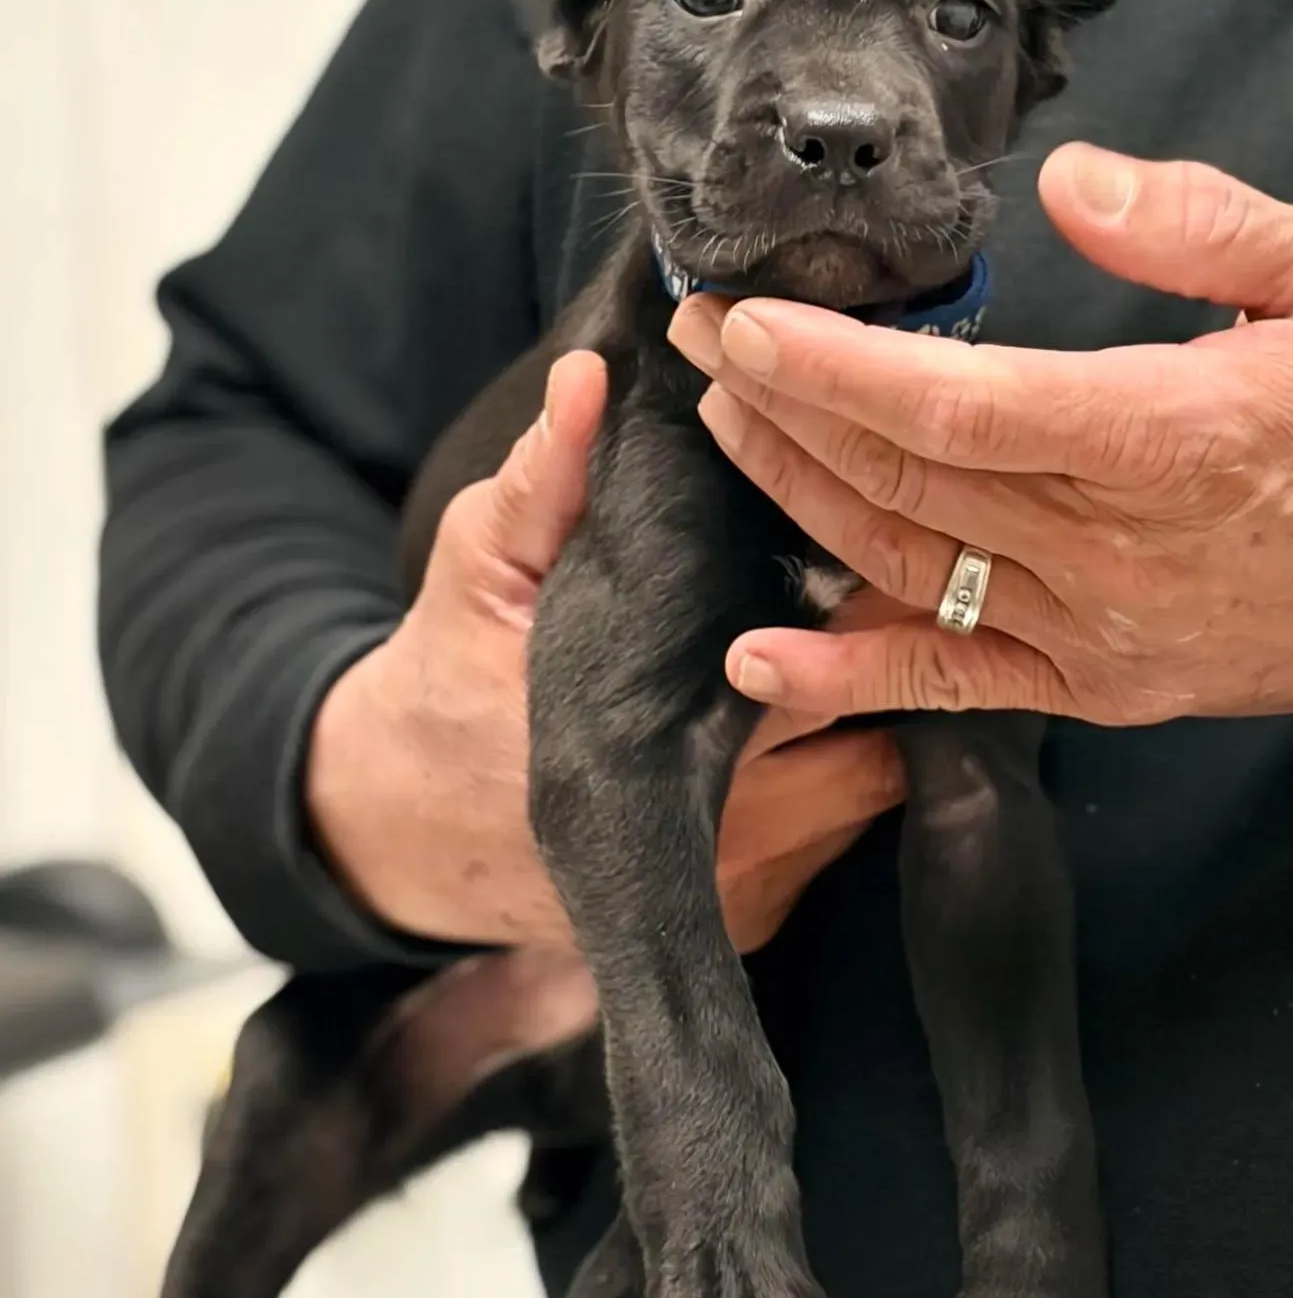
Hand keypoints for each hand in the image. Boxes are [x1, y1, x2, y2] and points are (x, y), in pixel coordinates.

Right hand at [306, 350, 903, 963]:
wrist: (406, 826)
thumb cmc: (448, 676)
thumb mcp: (478, 561)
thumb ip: (543, 479)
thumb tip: (590, 379)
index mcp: (642, 734)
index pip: (805, 661)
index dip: (852, 599)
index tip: (869, 542)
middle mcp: (705, 830)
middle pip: (861, 727)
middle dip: (874, 658)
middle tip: (881, 587)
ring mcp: (735, 885)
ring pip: (870, 789)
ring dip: (867, 721)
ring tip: (843, 655)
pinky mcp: (746, 917)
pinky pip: (842, 842)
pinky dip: (838, 786)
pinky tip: (806, 735)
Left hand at [667, 144, 1292, 722]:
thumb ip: (1200, 225)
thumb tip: (1070, 185)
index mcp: (1157, 435)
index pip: (950, 402)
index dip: (827, 367)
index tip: (740, 321)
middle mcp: (1104, 547)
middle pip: (897, 476)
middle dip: (779, 406)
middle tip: (701, 343)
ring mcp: (1089, 631)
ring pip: (901, 565)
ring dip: (794, 497)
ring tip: (723, 429)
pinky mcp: (1092, 686)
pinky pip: (949, 685)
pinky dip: (846, 680)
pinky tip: (757, 660)